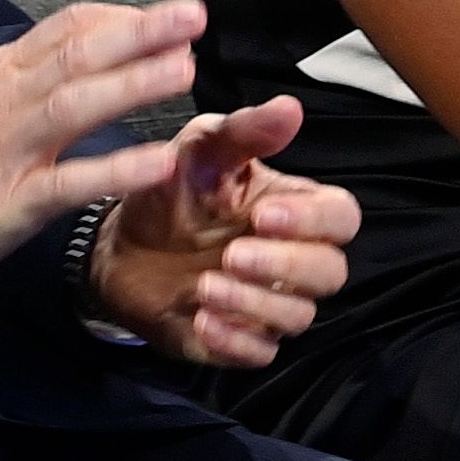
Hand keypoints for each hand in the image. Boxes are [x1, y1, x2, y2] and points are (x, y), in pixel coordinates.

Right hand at [0, 0, 210, 314]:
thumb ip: (21, 84)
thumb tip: (79, 61)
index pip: (63, 30)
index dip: (121, 17)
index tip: (167, 17)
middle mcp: (2, 104)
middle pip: (77, 54)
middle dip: (140, 31)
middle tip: (195, 14)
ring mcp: (4, 153)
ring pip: (74, 105)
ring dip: (132, 84)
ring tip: (185, 69)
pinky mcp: (7, 205)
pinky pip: (68, 183)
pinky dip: (114, 169)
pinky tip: (158, 162)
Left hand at [87, 100, 359, 366]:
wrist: (118, 245)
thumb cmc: (171, 193)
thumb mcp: (198, 152)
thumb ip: (243, 133)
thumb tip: (290, 107)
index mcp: (295, 210)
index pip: (341, 218)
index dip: (313, 221)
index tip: (263, 215)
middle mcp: (293, 261)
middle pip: (330, 273)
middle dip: (286, 266)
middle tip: (233, 254)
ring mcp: (270, 304)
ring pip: (298, 316)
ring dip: (254, 303)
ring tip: (205, 285)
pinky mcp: (241, 339)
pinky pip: (261, 353)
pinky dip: (235, 340)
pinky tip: (201, 319)